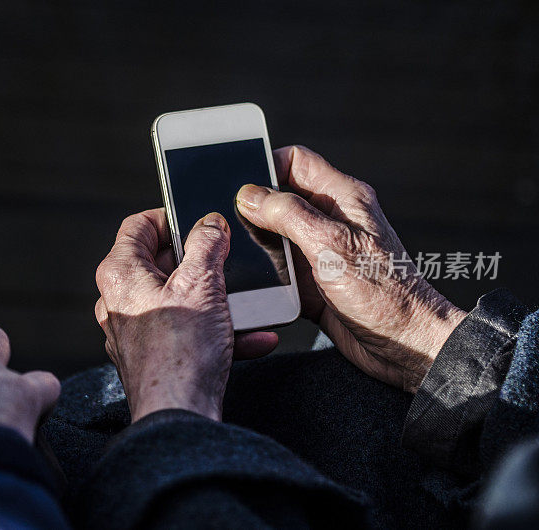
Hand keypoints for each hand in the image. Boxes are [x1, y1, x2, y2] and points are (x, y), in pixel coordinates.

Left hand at [94, 209, 277, 421]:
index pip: (137, 226)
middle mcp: (119, 301)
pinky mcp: (153, 357)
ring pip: (179, 300)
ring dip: (215, 299)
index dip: (169, 217)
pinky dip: (216, 331)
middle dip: (200, 261)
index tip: (197, 219)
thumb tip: (210, 223)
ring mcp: (134, 332)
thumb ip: (207, 244)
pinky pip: (186, 332)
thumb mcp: (202, 284)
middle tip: (227, 259)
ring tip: (247, 301)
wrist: (179, 415)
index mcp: (120, 274)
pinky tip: (254, 336)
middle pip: (160, 263)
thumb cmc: (181, 352)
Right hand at [236, 145, 466, 391]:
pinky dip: (265, 275)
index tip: (242, 185)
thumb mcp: (331, 244)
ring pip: (275, 235)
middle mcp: (331, 220)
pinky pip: (278, 270)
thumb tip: (250, 195)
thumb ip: (289, 214)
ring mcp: (321, 251)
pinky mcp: (313, 282)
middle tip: (232, 222)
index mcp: (343, 198)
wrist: (407, 346)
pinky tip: (255, 282)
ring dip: (257, 244)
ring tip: (241, 253)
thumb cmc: (385, 294)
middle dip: (254, 208)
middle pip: (280, 198)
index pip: (296, 161)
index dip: (267, 166)